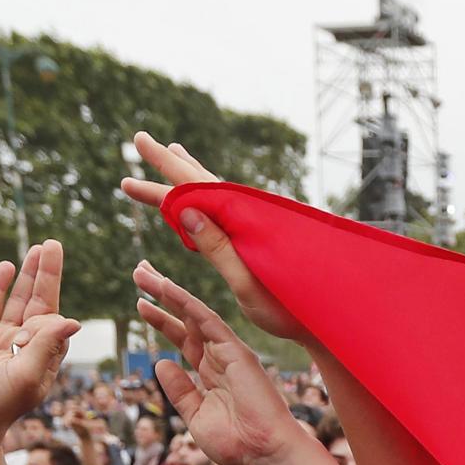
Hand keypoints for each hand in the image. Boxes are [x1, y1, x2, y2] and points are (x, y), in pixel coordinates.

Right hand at [0, 243, 81, 439]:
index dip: (55, 296)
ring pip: (17, 299)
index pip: (55, 319)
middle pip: (40, 301)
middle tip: (54, 244)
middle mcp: (26, 345)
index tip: (53, 279)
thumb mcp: (29, 375)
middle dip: (47, 274)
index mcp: (45, 356)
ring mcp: (1, 338)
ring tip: (38, 249)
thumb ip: (48, 345)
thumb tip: (74, 320)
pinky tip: (8, 266)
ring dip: (28, 275)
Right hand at [120, 131, 310, 343]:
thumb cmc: (288, 310)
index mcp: (243, 224)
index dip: (166, 166)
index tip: (141, 143)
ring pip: (214, 195)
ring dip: (188, 177)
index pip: (197, 186)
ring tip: (173, 154)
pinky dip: (204, 201)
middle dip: (169, 165)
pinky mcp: (258, 242)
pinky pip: (225, 213)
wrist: (325, 323)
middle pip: (203, 183)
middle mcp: (249, 219)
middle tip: (140, 141)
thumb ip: (217, 246)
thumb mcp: (247, 281)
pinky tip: (197, 201)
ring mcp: (254, 229)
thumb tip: (185, 208)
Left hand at [134, 261, 306, 464]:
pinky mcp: (236, 351)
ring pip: (193, 313)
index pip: (183, 339)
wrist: (265, 453)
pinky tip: (167, 289)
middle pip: (186, 319)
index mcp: (211, 373)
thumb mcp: (196, 415)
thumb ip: (179, 390)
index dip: (161, 320)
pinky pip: (207, 321)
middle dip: (162, 295)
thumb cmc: (237, 443)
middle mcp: (220, 357)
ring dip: (168, 292)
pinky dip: (186, 303)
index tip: (141, 304)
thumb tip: (160, 363)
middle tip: (140, 271)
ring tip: (143, 272)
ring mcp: (229, 352)